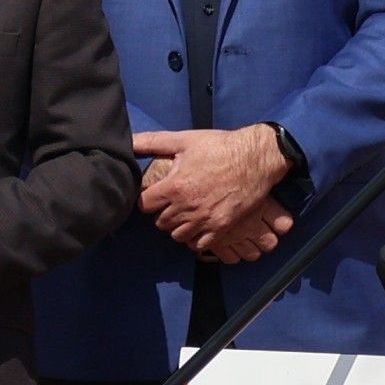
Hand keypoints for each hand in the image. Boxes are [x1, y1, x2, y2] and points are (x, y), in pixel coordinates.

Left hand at [136, 126, 291, 255]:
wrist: (255, 158)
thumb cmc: (220, 147)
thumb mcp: (185, 140)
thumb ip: (153, 142)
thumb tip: (128, 141)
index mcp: (175, 186)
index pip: (144, 205)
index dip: (147, 199)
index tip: (155, 194)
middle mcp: (187, 207)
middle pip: (160, 222)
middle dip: (162, 213)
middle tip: (171, 202)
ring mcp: (205, 220)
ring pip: (177, 235)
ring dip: (177, 226)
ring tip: (184, 213)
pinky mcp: (221, 228)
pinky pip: (198, 244)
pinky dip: (195, 237)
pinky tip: (199, 224)